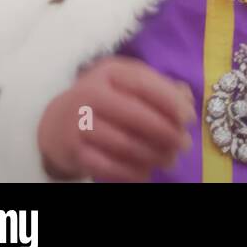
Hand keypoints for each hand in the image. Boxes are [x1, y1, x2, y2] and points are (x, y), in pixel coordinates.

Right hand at [37, 56, 196, 181]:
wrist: (57, 123)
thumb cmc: (107, 100)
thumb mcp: (130, 84)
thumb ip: (160, 87)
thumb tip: (186, 100)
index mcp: (111, 72)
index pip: (143, 84)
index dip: (170, 102)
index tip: (190, 119)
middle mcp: (91, 94)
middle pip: (135, 115)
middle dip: (166, 132)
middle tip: (185, 145)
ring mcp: (79, 123)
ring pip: (123, 144)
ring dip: (153, 155)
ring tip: (170, 160)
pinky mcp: (73, 150)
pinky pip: (106, 166)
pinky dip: (130, 173)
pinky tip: (146, 173)